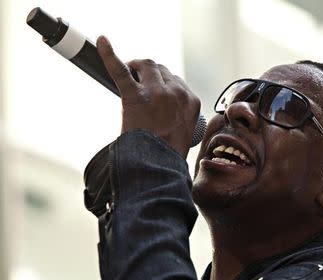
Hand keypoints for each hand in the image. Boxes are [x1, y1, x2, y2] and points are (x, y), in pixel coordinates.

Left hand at [96, 35, 200, 157]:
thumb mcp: (185, 131)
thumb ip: (180, 115)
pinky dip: (109, 55)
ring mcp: (157, 93)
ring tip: (129, 72)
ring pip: (148, 65)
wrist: (158, 166)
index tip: (155, 90)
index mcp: (191, 102)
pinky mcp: (135, 96)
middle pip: (162, 70)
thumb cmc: (168, 154)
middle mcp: (177, 93)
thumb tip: (167, 113)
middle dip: (150, 74)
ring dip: (138, 67)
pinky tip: (103, 43)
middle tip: (139, 82)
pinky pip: (121, 71)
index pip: (177, 81)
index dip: (163, 84)